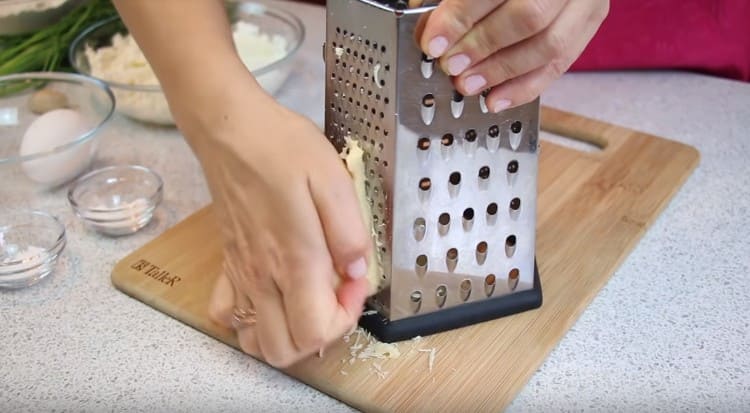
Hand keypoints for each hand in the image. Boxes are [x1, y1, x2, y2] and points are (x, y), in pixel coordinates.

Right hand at [176, 76, 370, 367]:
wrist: (230, 130)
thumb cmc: (282, 148)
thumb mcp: (332, 178)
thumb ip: (350, 231)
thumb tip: (358, 270)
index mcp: (294, 258)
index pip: (316, 330)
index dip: (346, 318)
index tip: (355, 281)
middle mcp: (262, 277)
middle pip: (285, 350)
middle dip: (320, 334)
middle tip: (335, 294)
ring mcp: (240, 275)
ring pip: (255, 343)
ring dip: (287, 335)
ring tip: (307, 300)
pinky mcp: (227, 265)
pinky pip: (227, 316)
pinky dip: (251, 320)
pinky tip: (272, 294)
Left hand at [412, 0, 608, 111]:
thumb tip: (430, 31)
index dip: (461, 17)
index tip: (434, 42)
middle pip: (528, 16)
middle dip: (483, 47)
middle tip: (451, 66)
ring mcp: (585, 1)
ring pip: (550, 45)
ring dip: (502, 72)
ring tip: (468, 85)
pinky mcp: (590, 20)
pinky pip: (562, 62)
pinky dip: (525, 87)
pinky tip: (496, 100)